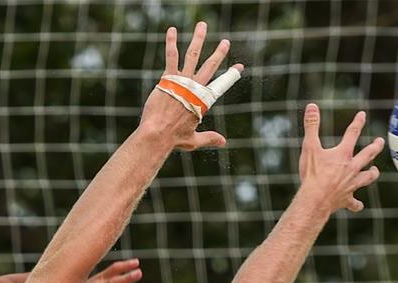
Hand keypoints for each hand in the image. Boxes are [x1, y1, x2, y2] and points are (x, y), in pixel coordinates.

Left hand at [139, 22, 243, 151]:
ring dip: (198, 39)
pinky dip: (171, 43)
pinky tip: (172, 30)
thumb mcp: (194, 140)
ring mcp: (183, 82)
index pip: (221, 85)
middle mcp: (195, 89)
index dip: (231, 75)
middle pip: (210, 67)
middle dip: (219, 53)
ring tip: (202, 25)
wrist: (157, 134)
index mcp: (203, 102)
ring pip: (193, 56)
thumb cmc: (173, 139)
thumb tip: (223, 142)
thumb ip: (209, 138)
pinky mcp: (168, 78)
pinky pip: (171, 57)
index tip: (239, 67)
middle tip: (225, 42)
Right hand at [297, 103, 384, 213]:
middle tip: (380, 142)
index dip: (357, 123)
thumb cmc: (312, 174)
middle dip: (374, 147)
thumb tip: (312, 106)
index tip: (362, 115)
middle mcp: (351, 168)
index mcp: (343, 154)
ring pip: (367, 178)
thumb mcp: (309, 147)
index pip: (352, 134)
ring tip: (374, 171)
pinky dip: (356, 205)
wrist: (315, 199)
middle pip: (367, 155)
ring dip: (371, 174)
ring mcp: (351, 184)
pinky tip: (358, 205)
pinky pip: (354, 204)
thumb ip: (311, 126)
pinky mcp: (346, 199)